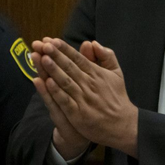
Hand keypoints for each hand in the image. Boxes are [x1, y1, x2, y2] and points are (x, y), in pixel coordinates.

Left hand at [38, 39, 138, 157]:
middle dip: (56, 55)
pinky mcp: (78, 114)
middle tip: (43, 44)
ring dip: (53, 70)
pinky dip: (57, 92)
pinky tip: (47, 83)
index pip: (78, 58)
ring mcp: (83, 99)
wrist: (121, 124)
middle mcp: (89, 84)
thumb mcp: (116, 72)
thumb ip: (106, 56)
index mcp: (97, 73)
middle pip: (69, 67)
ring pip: (66, 82)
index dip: (65, 49)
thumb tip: (92, 42)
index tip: (52, 40)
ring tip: (42, 58)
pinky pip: (65, 101)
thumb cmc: (117, 97)